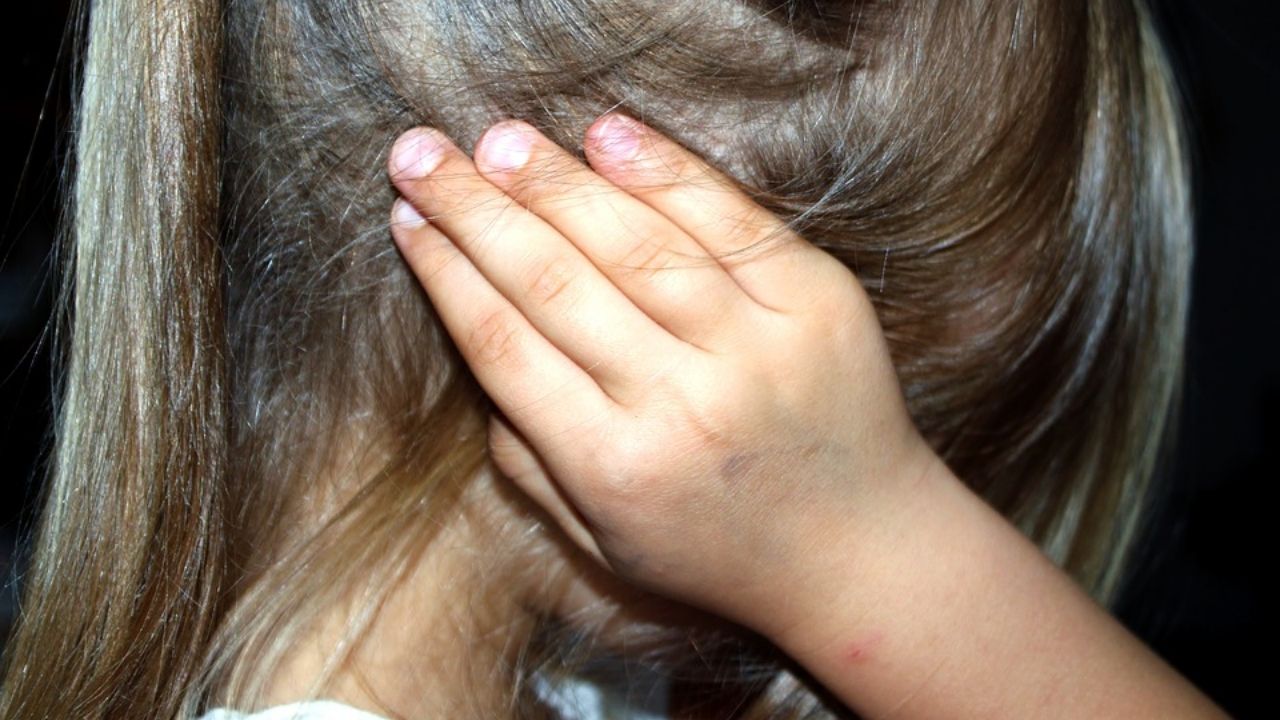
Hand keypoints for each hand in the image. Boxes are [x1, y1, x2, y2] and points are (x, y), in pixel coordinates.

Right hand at [386, 113, 935, 630]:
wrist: (860, 550)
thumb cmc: (714, 548)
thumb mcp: (598, 539)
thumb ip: (526, 458)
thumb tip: (477, 346)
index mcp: (613, 467)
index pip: (504, 344)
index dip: (446, 271)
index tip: (408, 219)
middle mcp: (681, 402)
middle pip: (553, 280)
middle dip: (474, 209)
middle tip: (421, 153)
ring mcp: (757, 346)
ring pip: (634, 241)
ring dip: (554, 181)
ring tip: (497, 141)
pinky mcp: (817, 303)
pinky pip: (728, 219)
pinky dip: (664, 171)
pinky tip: (606, 136)